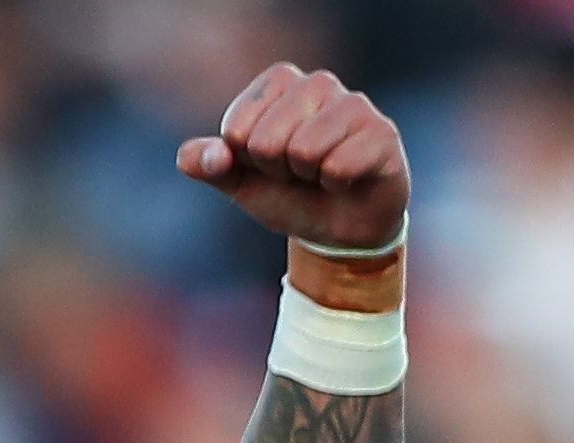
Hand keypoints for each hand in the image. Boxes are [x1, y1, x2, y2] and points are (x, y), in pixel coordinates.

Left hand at [180, 63, 409, 253]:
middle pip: (267, 142)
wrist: (339, 229)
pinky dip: (337, 186)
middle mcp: (317, 82)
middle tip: (299, 173)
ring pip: (304, 152)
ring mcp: (353, 104)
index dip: (248, 162)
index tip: (270, 165)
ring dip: (309, 179)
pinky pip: (339, 167)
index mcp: (278, 82)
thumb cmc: (289, 194)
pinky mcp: (382, 132)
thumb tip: (191, 158)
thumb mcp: (241, 183)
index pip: (236, 130)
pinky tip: (348, 180)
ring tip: (323, 174)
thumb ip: (209, 167)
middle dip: (278, 172)